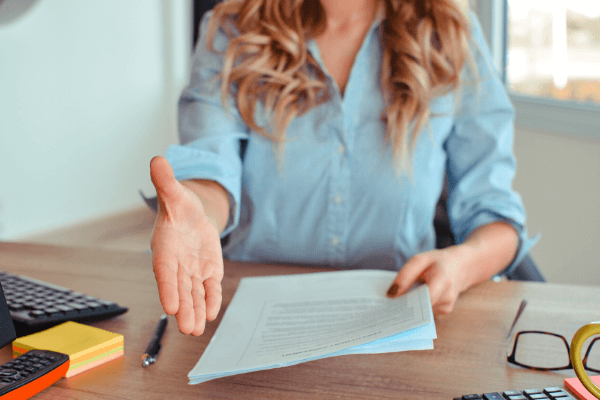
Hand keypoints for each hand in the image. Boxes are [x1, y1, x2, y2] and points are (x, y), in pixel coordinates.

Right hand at [150, 156, 223, 335]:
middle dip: (184, 308)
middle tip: (188, 328)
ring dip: (196, 311)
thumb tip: (157, 160)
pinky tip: (212, 312)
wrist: (193, 215)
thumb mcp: (176, 192)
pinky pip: (209, 288)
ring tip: (196, 330)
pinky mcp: (207, 272)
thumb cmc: (180, 206)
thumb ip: (166, 181)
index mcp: (165, 247)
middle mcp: (177, 263)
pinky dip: (211, 299)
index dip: (167, 288)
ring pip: (194, 293)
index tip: (171, 306)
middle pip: (179, 289)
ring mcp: (192, 270)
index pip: (165, 271)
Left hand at [386, 246, 468, 314]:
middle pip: (419, 309)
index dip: (405, 304)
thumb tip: (391, 295)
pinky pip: (424, 313)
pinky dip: (415, 308)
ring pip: (420, 313)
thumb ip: (405, 276)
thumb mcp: (420, 260)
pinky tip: (406, 302)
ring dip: (407, 308)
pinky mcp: (443, 312)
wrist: (461, 267)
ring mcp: (446, 307)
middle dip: (401, 308)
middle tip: (383, 307)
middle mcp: (446, 297)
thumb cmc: (438, 262)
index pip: (423, 298)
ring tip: (393, 303)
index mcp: (442, 280)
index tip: (388, 306)